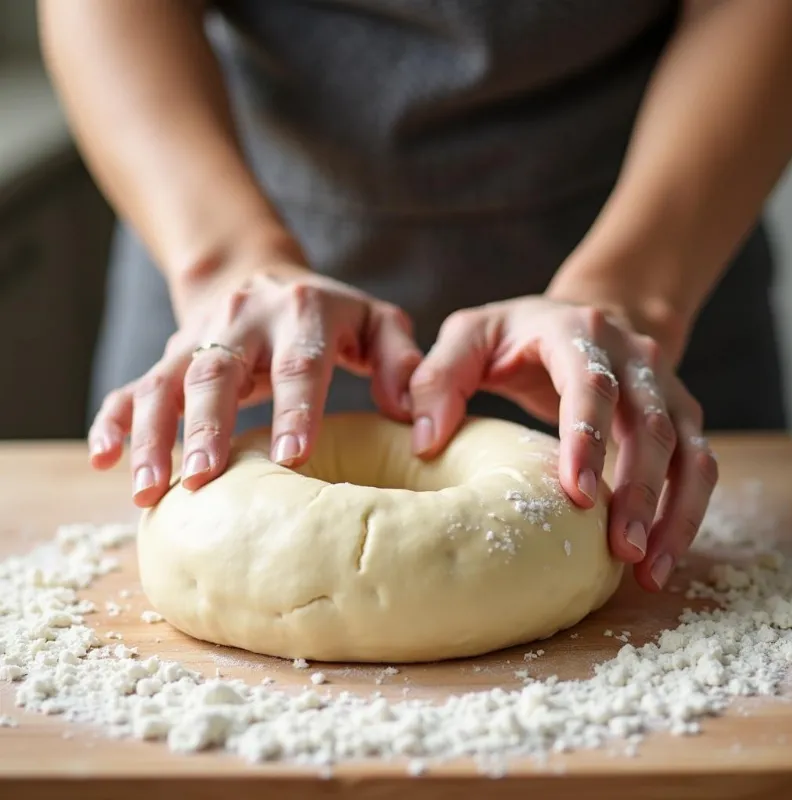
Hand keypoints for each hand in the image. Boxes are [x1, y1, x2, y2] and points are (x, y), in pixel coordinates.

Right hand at [88, 266, 421, 506]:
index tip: (292, 456)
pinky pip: (135, 385)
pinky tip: (104, 457)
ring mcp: (200, 338)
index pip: (299, 360)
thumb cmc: (332, 318)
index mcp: (303, 312)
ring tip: (149, 491)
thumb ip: (402, 363)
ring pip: (166, 381)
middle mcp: (244, 320)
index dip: (296, 406)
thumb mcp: (377, 325)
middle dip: (208, 426)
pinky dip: (116, 420)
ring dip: (154, 435)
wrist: (265, 278)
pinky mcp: (171, 356)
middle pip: (218, 371)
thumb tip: (412, 418)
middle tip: (203, 480)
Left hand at [407, 296, 717, 591]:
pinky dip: (687, 514)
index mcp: (578, 332)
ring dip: (675, 513)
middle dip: (640, 490)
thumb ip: (439, 377)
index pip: (591, 385)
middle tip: (621, 549)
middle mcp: (634, 358)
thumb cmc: (516, 335)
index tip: (579, 494)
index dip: (588, 438)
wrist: (584, 316)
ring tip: (648, 571)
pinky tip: (660, 558)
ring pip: (689, 452)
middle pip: (650, 425)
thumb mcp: (470, 336)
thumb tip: (424, 441)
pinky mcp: (680, 416)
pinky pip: (699, 467)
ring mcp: (665, 388)